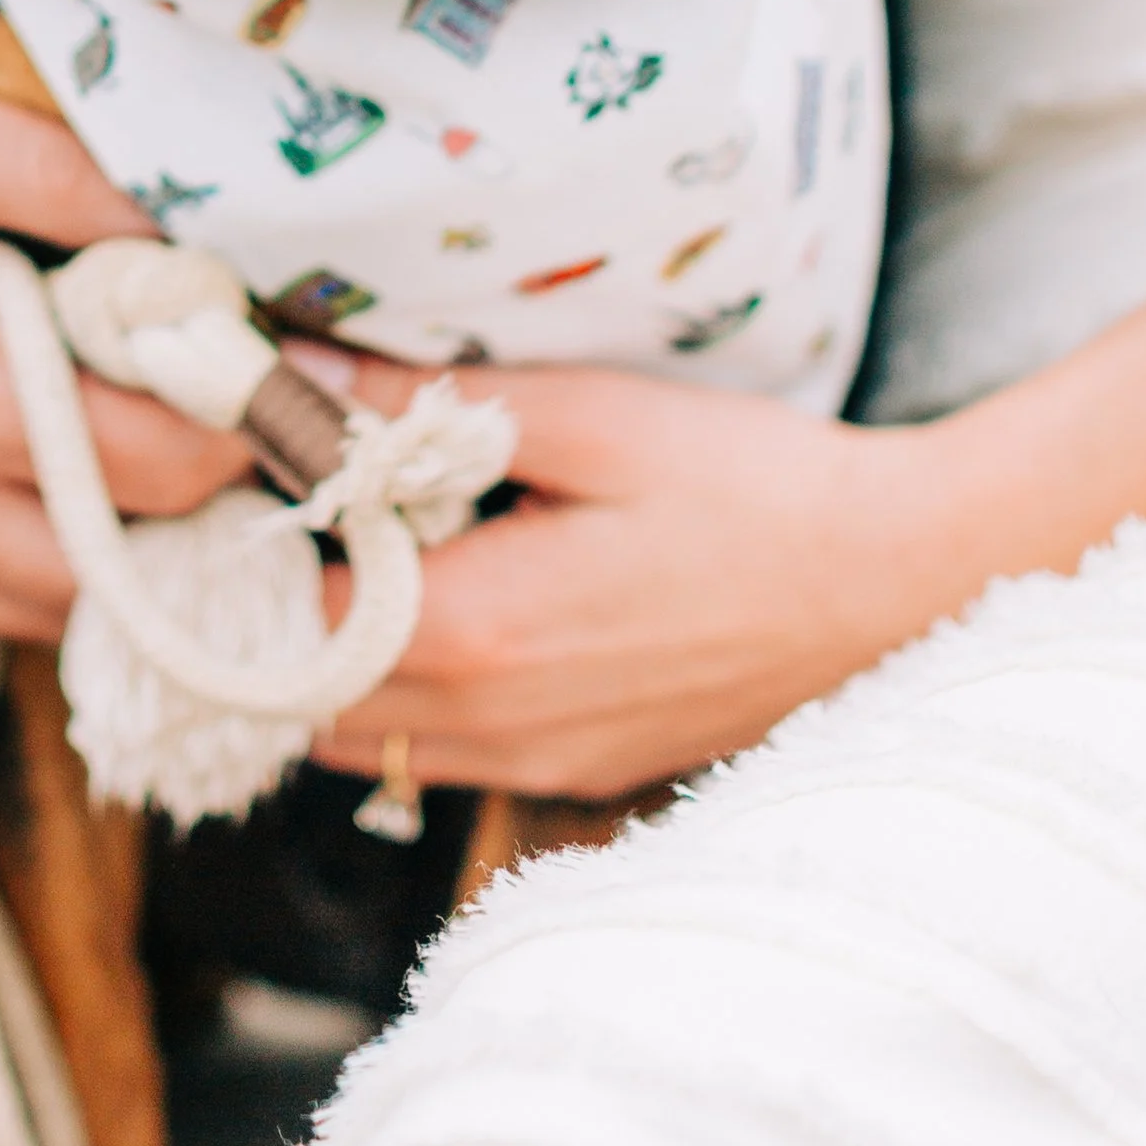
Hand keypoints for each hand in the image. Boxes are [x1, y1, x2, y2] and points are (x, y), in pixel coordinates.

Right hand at [0, 45, 247, 638]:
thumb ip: (55, 180)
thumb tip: (194, 233)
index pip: (167, 463)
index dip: (261, 419)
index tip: (326, 369)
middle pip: (132, 571)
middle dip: (222, 507)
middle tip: (281, 421)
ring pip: (52, 609)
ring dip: (136, 548)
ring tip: (187, 446)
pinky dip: (41, 551)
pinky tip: (62, 464)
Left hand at [307, 359, 970, 799]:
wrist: (893, 584)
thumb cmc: (749, 484)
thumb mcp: (591, 416)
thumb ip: (433, 408)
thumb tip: (300, 372)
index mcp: (477, 630)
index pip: (287, 623)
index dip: (251, 551)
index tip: (252, 473)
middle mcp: (492, 724)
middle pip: (304, 703)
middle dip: (269, 616)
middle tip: (277, 510)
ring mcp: (537, 764)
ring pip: (365, 743)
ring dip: (329, 661)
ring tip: (347, 552)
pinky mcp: (576, 772)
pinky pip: (439, 756)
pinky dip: (400, 696)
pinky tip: (433, 604)